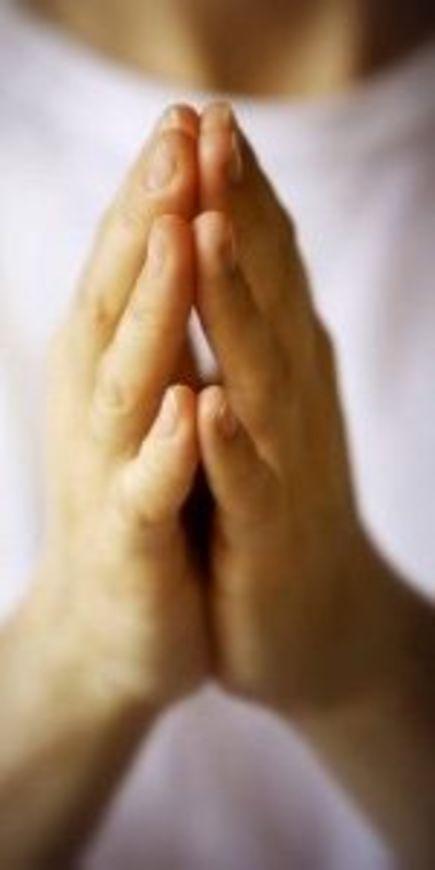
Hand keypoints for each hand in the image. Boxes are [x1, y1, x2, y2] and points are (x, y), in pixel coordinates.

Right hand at [16, 106, 208, 716]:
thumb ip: (149, 334)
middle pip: (119, 300)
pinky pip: (147, 490)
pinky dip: (168, 449)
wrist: (109, 628)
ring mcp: (107, 474)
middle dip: (147, 217)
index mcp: (109, 371)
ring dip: (153, 309)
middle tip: (174, 131)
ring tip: (176, 233)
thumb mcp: (140, 406)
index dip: (154, 193)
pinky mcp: (128, 542)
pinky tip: (186, 406)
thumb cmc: (136, 503)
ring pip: (128, 381)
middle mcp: (96, 409)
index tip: (188, 116)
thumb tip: (171, 249)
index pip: (130, 268)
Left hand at [194, 104, 381, 713]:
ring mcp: (283, 470)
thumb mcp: (271, 408)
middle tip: (213, 125)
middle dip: (238, 211)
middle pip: (267, 296)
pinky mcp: (265, 540)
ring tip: (209, 231)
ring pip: (259, 376)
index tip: (206, 116)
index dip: (238, 193)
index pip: (262, 268)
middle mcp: (292, 405)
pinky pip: (247, 486)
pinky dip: (230, 444)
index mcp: (283, 371)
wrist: (318, 624)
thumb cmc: (277, 507)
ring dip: (236, 304)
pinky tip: (211, 402)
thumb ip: (258, 336)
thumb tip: (236, 253)